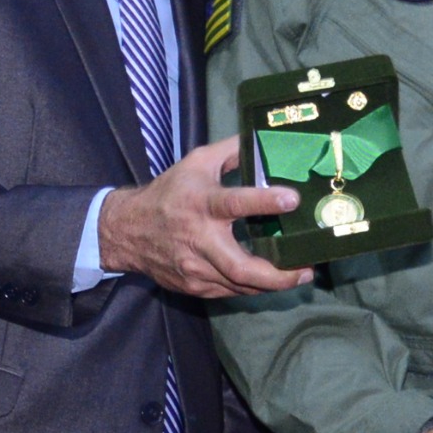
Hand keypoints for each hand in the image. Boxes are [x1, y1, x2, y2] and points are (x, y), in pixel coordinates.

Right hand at [99, 141, 313, 297]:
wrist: (126, 231)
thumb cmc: (168, 192)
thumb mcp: (197, 163)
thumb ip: (231, 152)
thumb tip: (264, 141)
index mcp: (201, 204)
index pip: (234, 202)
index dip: (264, 202)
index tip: (292, 200)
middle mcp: (198, 239)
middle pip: (241, 268)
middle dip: (278, 275)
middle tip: (306, 269)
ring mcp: (195, 268)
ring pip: (240, 285)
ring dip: (272, 284)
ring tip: (297, 275)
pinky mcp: (193, 286)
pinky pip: (230, 291)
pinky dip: (251, 287)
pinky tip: (268, 279)